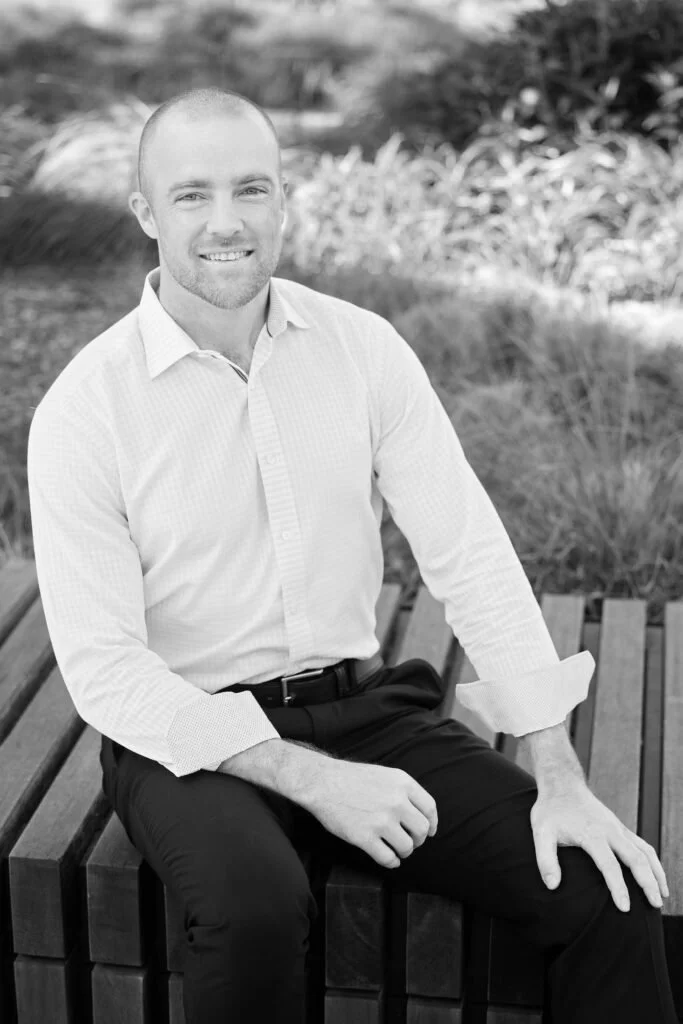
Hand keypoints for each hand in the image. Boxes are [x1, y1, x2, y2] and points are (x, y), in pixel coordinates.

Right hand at [308, 759, 437, 868]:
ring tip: (396, 849)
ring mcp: (381, 820)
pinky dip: (391, 862)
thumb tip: (421, 814)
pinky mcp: (364, 837)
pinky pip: (388, 858)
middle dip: (418, 839)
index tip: (430, 831)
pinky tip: (388, 858)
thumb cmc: (352, 779)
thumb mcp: (385, 775)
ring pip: (407, 847)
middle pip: (422, 830)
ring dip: (404, 851)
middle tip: (410, 841)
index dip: (432, 823)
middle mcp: (396, 801)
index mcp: (402, 783)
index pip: (430, 808)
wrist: (322, 782)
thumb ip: (404, 791)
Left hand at [530, 777, 668, 911]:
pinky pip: (643, 845)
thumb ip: (545, 859)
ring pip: (645, 851)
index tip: (625, 908)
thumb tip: (552, 885)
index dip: (618, 887)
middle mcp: (610, 830)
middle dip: (648, 882)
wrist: (562, 785)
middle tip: (656, 906)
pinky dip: (653, 862)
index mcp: (592, 833)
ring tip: (661, 896)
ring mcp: (618, 828)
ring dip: (656, 873)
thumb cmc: (550, 810)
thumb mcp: (541, 832)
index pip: (609, 864)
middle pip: (636, 858)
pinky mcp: (621, 828)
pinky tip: (656, 876)